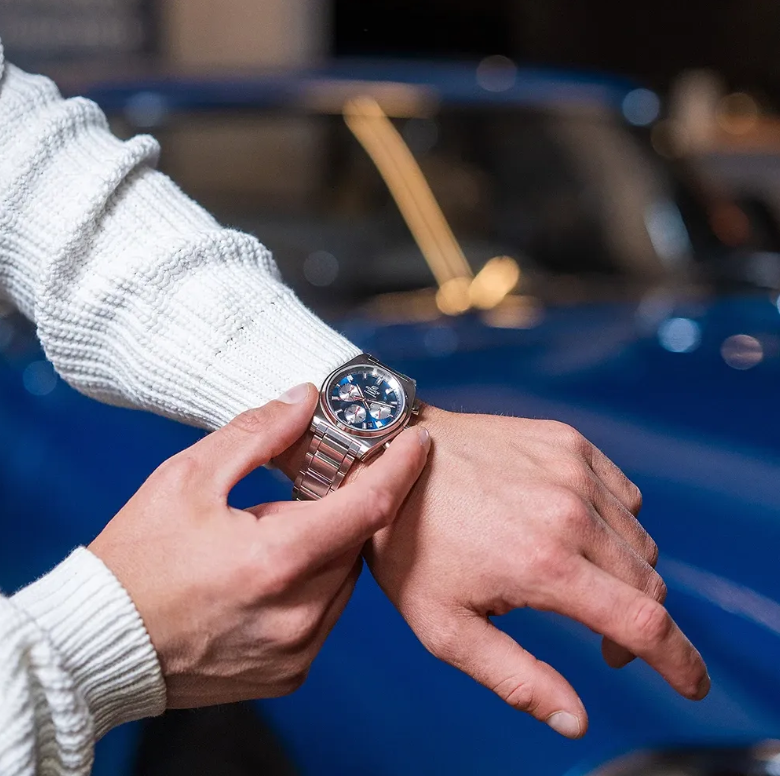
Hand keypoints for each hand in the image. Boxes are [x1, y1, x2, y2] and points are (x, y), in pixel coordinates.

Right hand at [89, 384, 429, 707]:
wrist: (100, 645)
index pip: (368, 506)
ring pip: (345, 579)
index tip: (418, 442)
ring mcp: (297, 651)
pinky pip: (326, 615)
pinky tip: (273, 574)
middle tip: (315, 487)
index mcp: (277, 560)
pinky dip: (314, 585)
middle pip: (356, 542)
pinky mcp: (290, 673)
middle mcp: (298, 613)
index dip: (400, 469)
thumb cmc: (137, 559)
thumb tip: (306, 399)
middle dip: (346, 507)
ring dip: (329, 547)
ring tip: (278, 534)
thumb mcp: (187, 478)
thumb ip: (257, 434)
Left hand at [360, 406, 708, 738]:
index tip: (691, 685)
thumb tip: (575, 719)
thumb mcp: (444, 626)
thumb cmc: (409, 542)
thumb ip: (515, 677)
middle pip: (649, 584)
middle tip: (601, 637)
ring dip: (625, 574)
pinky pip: (623, 494)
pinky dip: (614, 522)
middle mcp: (571, 511)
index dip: (680, 664)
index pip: (645, 624)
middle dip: (640, 624)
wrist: (390, 456)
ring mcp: (572, 468)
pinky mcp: (567, 441)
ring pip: (639, 541)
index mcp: (544, 563)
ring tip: (575, 579)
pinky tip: (573, 528)